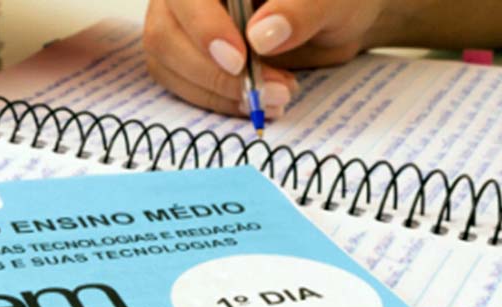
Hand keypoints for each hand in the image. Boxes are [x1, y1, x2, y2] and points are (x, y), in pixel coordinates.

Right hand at [142, 0, 388, 118]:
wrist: (332, 21)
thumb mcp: (336, 0)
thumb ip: (302, 10)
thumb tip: (261, 36)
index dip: (204, 28)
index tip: (238, 61)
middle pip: (165, 32)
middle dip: (212, 72)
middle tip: (266, 92)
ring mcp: (178, 21)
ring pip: (166, 63)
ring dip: (215, 92)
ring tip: (273, 98)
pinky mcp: (181, 54)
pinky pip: (178, 83)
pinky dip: (215, 100)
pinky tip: (254, 102)